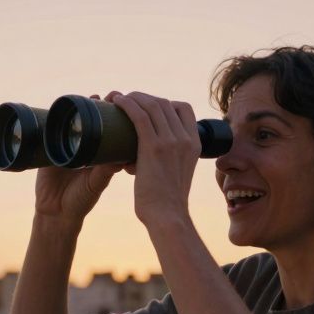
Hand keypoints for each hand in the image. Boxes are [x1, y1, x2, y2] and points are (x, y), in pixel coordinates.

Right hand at [33, 93, 126, 226]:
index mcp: (99, 152)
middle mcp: (84, 145)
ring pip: (74, 120)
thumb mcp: (95, 184)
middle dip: (101, 104)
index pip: (109, 128)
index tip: (125, 104)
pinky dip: (56, 117)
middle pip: (92, 118)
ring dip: (82, 106)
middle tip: (110, 96)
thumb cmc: (81, 200)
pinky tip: (63, 107)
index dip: (116, 114)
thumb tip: (119, 159)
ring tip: (93, 97)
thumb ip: (104, 172)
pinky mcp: (47, 148)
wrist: (56, 213)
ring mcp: (65, 144)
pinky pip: (51, 129)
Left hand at [108, 91, 200, 228]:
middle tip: (128, 102)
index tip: (148, 108)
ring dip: (133, 97)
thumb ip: (169, 161)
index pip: (183, 108)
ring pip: (152, 105)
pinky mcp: (153, 147)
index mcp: (195, 143)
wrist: (168, 216)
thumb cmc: (167, 202)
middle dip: (144, 98)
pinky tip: (118, 102)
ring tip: (119, 100)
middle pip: (164, 103)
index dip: (164, 102)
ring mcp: (171, 141)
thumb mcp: (178, 174)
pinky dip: (127, 105)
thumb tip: (142, 157)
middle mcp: (185, 139)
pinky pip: (139, 116)